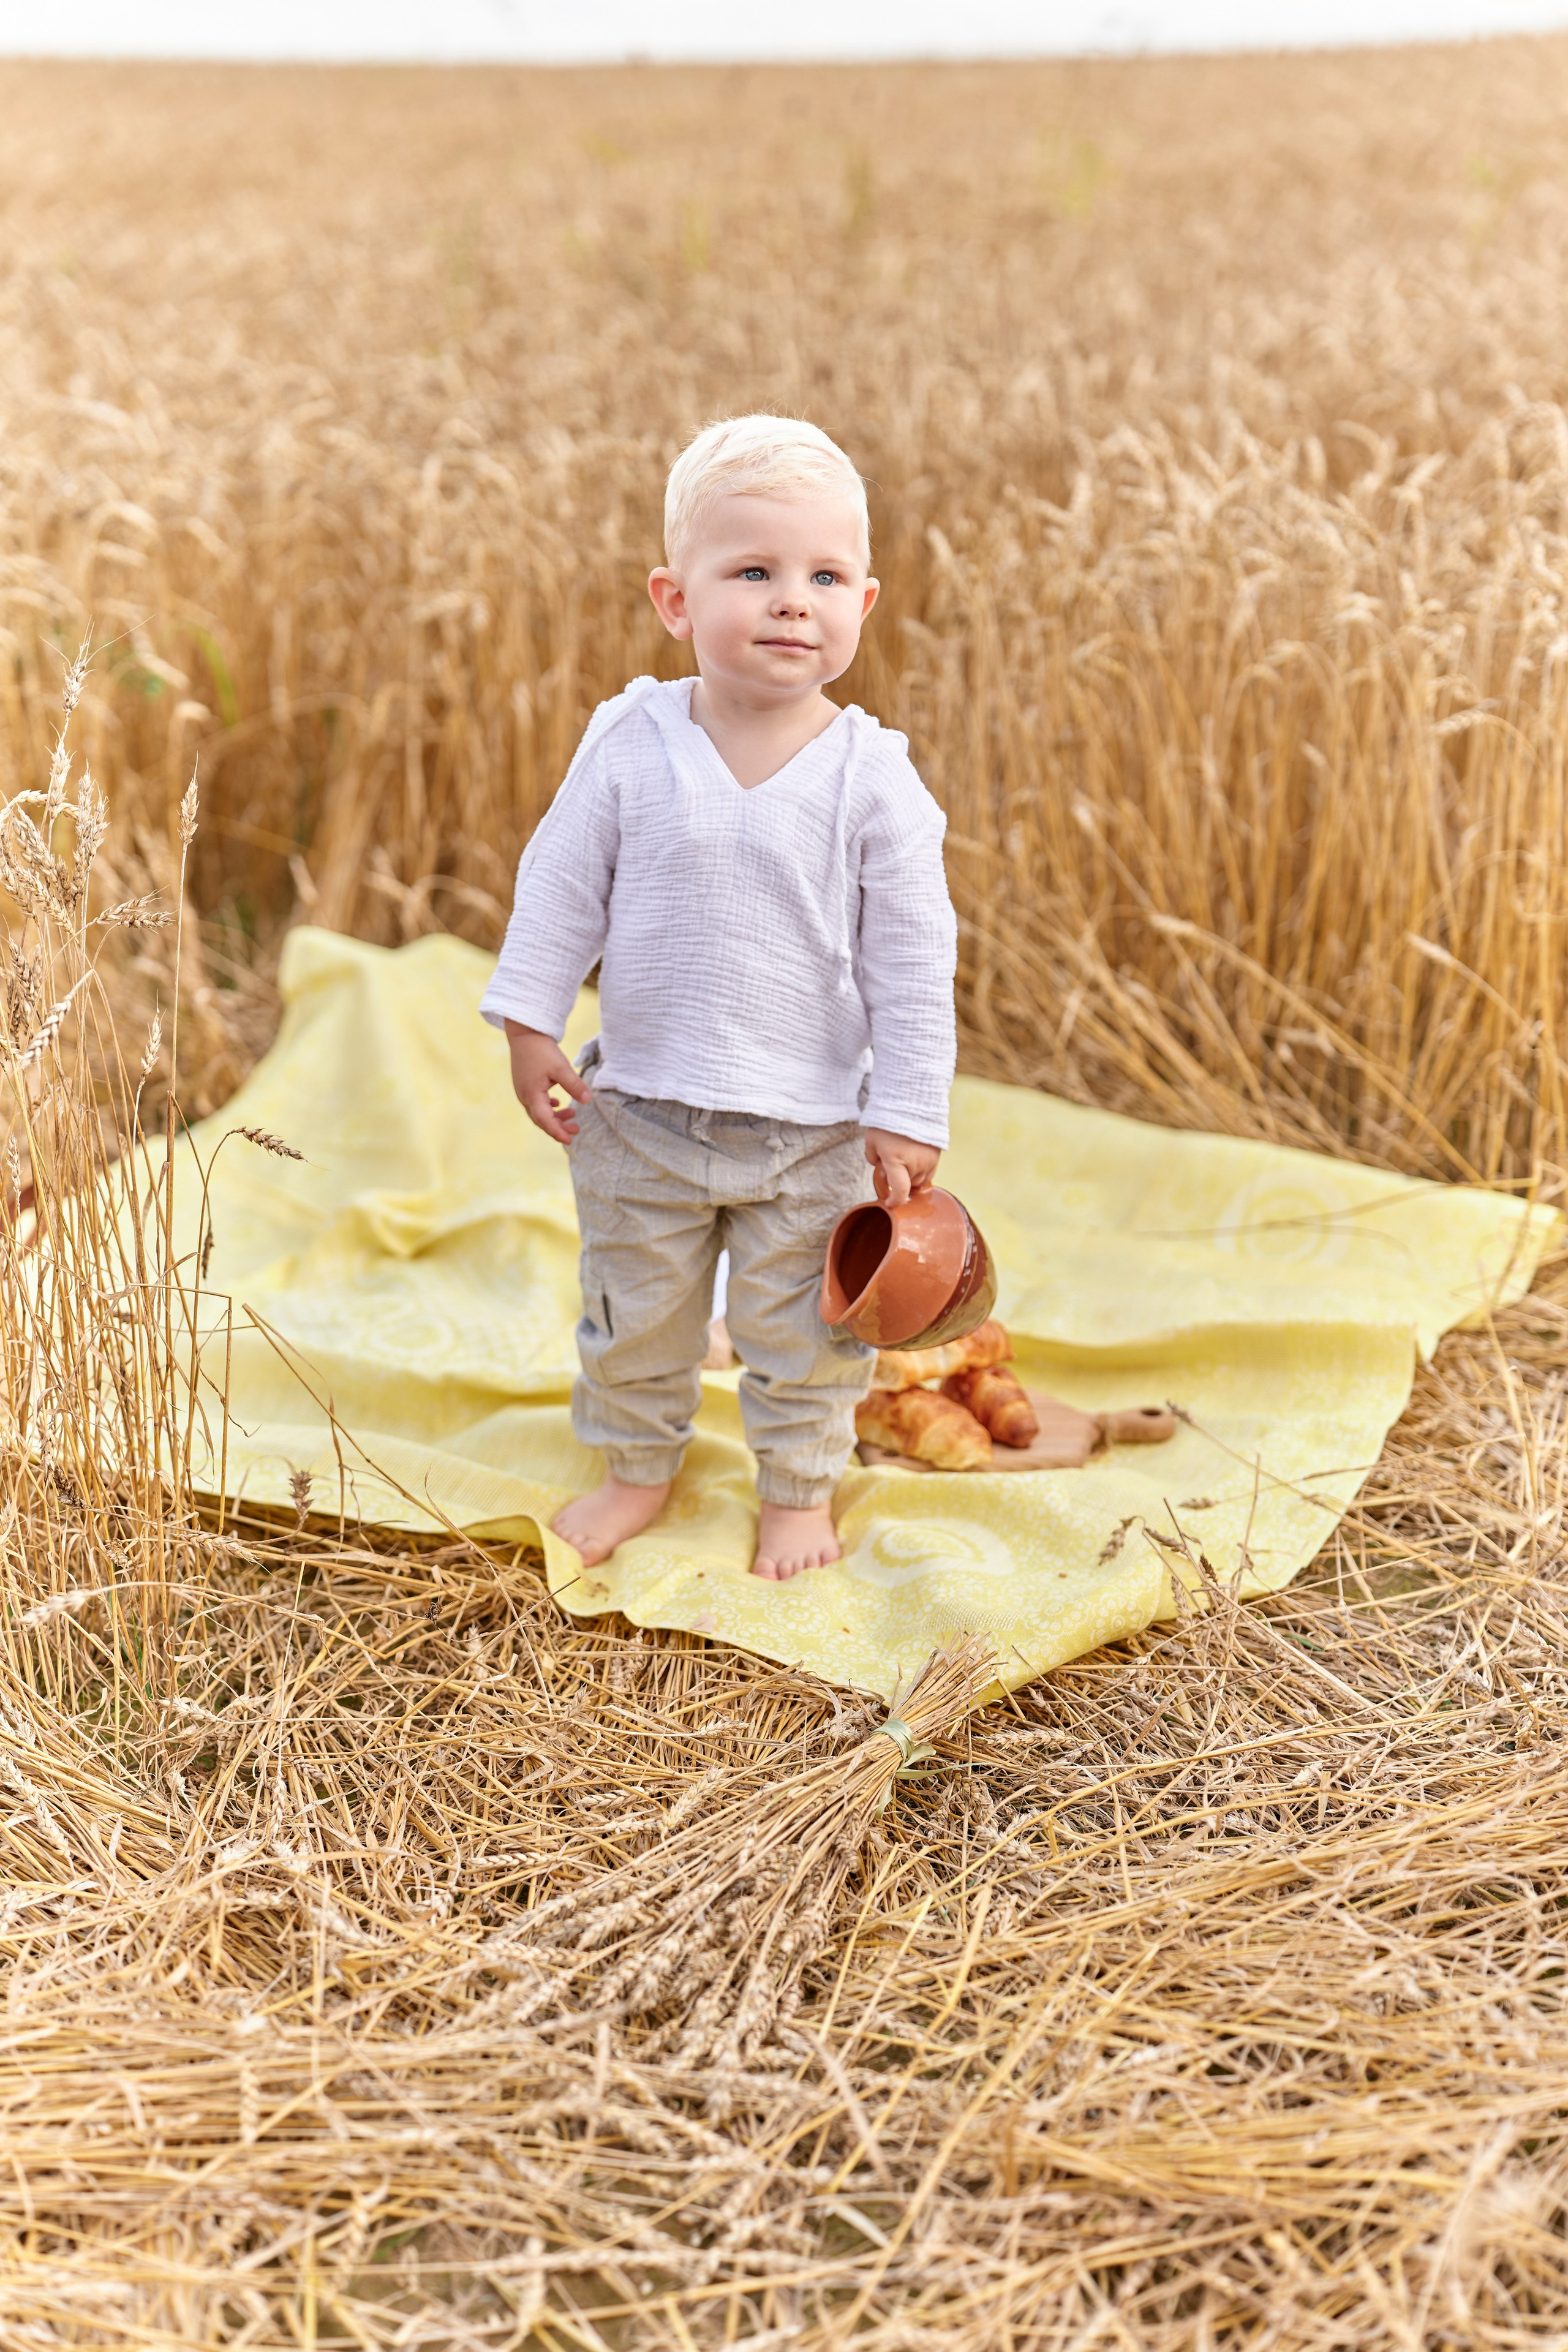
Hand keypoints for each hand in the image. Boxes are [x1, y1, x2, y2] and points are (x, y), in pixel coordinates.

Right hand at [505, 1021, 590, 1144]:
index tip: (570, 1140)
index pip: (545, 1121)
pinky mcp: (525, 1084)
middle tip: (576, 1129)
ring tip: (572, 1114)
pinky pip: (536, 1102)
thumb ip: (575, 1085)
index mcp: (532, 1095)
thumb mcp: (561, 1068)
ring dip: (555, 1116)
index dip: (558, 1132)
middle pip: (541, 1120)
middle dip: (558, 1127)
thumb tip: (588, 1101)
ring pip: (539, 1111)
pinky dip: (548, 1106)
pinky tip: (558, 1102)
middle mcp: (525, 1096)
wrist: (524, 1033)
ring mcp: (523, 1090)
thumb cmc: (541, 1049)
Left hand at [864, 1127, 939, 1205]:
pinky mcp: (937, 1156)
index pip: (900, 1191)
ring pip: (920, 1181)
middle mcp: (915, 1163)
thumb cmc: (888, 1121)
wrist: (912, 1103)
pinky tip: (913, 1159)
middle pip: (909, 1186)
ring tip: (903, 1159)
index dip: (894, 1201)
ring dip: (911, 1177)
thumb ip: (872, 1157)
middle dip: (899, 1181)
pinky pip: (929, 1173)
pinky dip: (921, 1171)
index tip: (889, 1203)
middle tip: (892, 1165)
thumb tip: (879, 1167)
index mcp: (896, 1160)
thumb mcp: (872, 1139)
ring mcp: (928, 1160)